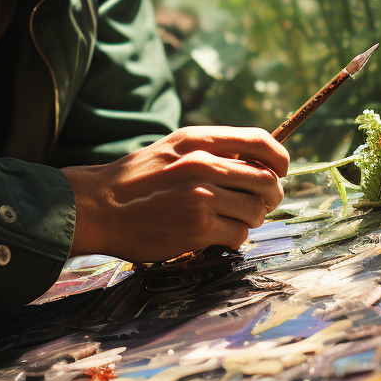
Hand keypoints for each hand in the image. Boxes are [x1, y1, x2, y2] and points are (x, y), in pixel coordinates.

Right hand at [62, 126, 288, 261]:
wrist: (99, 207)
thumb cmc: (138, 180)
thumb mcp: (173, 149)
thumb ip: (212, 151)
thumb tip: (259, 164)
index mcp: (197, 140)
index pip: (260, 141)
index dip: (280, 158)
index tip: (281, 170)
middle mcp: (202, 165)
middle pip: (266, 181)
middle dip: (271, 196)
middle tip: (260, 204)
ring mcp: (200, 198)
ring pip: (255, 212)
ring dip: (249, 220)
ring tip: (226, 220)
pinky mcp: (197, 229)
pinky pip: (238, 237)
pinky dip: (232, 239)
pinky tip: (212, 236)